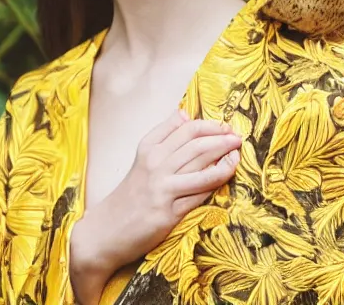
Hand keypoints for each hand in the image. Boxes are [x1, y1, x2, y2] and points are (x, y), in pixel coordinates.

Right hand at [70, 110, 240, 303]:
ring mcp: (161, 188)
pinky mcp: (167, 213)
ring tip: (237, 155)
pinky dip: (215, 183)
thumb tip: (184, 111)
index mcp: (149, 148)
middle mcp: (154, 164)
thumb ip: (163, 134)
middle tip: (238, 138)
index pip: (186, 128)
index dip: (210, 125)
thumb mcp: (142, 158)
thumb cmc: (130, 194)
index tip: (225, 127)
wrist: (105, 232)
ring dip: (225, 159)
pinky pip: (199, 194)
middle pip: (197, 144)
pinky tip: (226, 178)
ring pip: (201, 167)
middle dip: (222, 139)